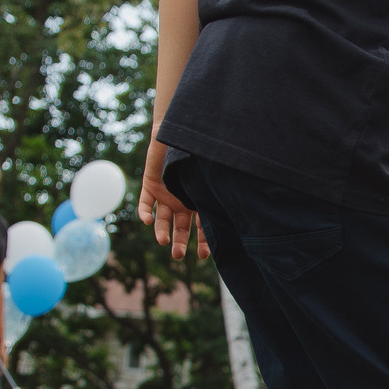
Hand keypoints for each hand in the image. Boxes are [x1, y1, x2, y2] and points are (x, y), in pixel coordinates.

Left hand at [138, 140, 206, 259]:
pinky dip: (145, 212)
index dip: (203, 242)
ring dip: (161, 231)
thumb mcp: (210, 178)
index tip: (204, 256)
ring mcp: (165, 194)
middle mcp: (181, 201)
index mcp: (198, 201)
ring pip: (162, 219)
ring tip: (163, 241)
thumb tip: (243, 212)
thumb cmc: (201, 152)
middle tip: (177, 255)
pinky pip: (145, 203)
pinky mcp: (150, 185)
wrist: (180, 131)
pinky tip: (146, 220)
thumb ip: (218, 194)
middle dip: (179, 242)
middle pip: (180, 228)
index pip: (201, 227)